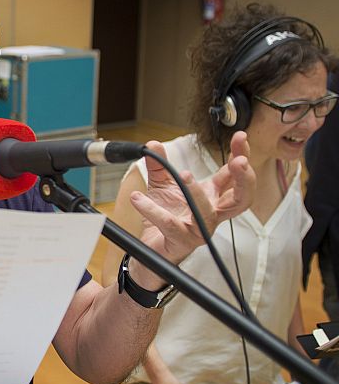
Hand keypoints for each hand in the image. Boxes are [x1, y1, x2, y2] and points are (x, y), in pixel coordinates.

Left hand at [130, 131, 254, 266]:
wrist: (151, 247)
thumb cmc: (165, 216)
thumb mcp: (161, 185)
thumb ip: (159, 164)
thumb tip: (152, 144)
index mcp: (212, 197)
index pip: (234, 175)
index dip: (241, 155)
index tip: (241, 136)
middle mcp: (211, 214)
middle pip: (242, 199)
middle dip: (244, 179)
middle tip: (239, 161)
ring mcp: (198, 230)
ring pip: (208, 214)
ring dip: (197, 193)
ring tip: (184, 174)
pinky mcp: (180, 241)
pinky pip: (169, 224)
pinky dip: (153, 210)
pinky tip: (139, 198)